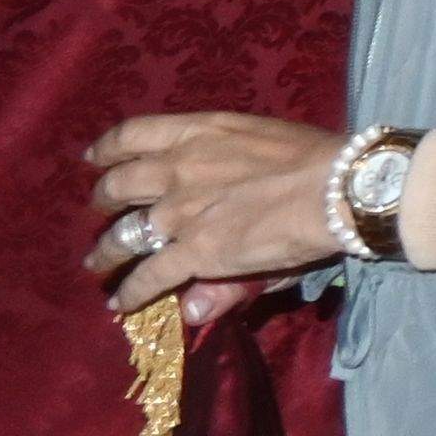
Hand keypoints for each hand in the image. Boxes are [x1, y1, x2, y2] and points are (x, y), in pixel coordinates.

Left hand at [79, 117, 342, 316]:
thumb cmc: (319, 157)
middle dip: (105, 196)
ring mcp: (181, 212)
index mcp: (199, 132)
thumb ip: (228, 174)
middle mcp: (179, 168)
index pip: (136, 133)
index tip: (96, 156)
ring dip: (106, 249)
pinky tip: (121, 303)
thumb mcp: (265, 148)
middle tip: (103, 207)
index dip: (110, 147)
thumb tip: (207, 189)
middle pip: (120, 183)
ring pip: (124, 233)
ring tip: (98, 259)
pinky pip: (148, 276)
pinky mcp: (193, 252)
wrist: (339, 187)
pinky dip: (131, 292)